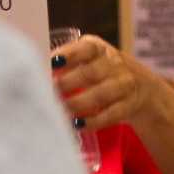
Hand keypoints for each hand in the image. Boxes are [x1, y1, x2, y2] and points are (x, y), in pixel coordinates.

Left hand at [51, 33, 169, 132]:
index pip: (85, 48)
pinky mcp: (130, 105)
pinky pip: (111, 114)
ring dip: (77, 104)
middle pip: (90, 73)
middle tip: (47, 93)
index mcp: (99, 49)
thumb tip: (31, 72)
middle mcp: (115, 64)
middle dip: (66, 84)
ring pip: (100, 95)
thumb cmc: (102, 73)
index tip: (49, 65)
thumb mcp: (89, 60)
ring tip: (58, 111)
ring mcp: (125, 85)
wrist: (143, 88)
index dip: (67, 55)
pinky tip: (77, 125)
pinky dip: (93, 121)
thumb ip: (65, 64)